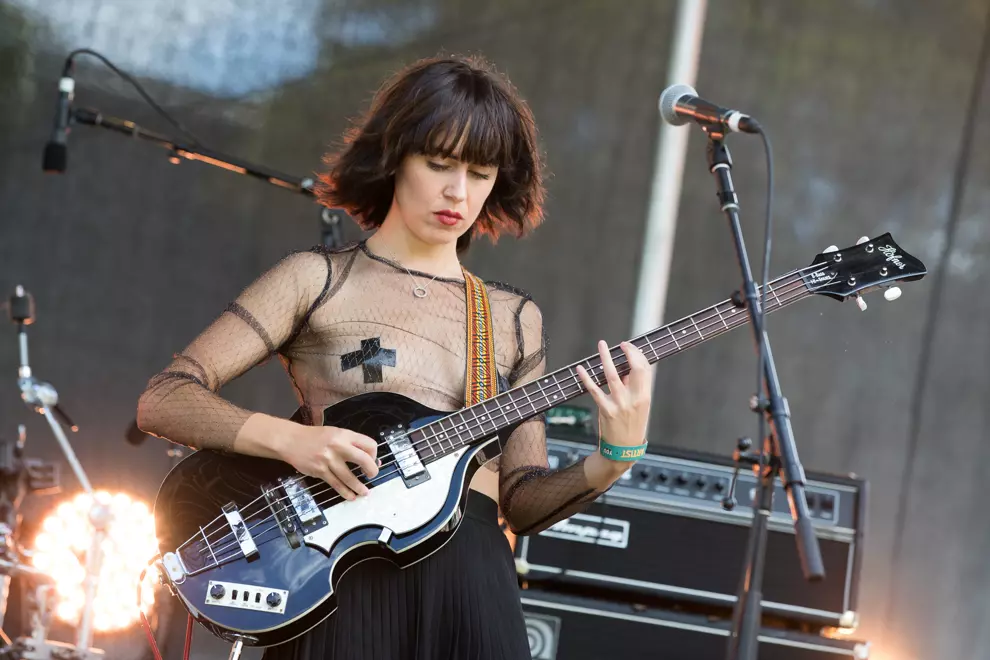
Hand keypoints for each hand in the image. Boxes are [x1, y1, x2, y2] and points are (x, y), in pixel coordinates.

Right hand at [278, 425, 379, 500]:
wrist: (291, 440)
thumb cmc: (315, 437)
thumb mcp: (335, 433)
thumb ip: (351, 444)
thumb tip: (369, 458)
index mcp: (344, 434)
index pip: (369, 444)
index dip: (374, 454)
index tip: (372, 461)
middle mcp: (338, 446)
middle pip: (363, 460)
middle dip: (372, 470)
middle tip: (372, 476)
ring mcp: (328, 460)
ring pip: (349, 477)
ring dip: (359, 487)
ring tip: (365, 492)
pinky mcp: (320, 471)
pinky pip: (336, 484)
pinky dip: (345, 492)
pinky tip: (351, 496)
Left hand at [575, 340, 651, 459]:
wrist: (623, 450)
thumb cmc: (631, 426)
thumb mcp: (639, 407)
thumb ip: (634, 389)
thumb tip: (626, 369)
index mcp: (645, 397)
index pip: (645, 369)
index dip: (637, 355)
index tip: (629, 347)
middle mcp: (634, 399)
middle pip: (634, 369)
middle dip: (628, 353)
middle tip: (621, 344)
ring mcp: (619, 404)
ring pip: (612, 375)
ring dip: (606, 358)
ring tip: (601, 346)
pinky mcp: (606, 410)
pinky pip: (594, 390)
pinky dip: (586, 378)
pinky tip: (581, 369)